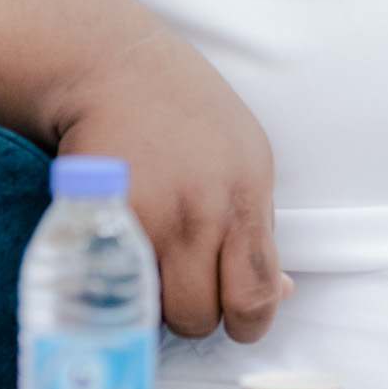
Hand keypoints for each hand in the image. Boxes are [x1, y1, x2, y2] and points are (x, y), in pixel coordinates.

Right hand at [58, 25, 290, 341]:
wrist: (118, 67)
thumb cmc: (188, 111)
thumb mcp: (247, 158)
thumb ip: (259, 227)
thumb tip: (280, 292)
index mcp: (246, 198)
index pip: (258, 293)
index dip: (249, 321)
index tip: (237, 318)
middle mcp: (203, 212)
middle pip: (203, 316)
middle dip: (196, 316)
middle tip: (184, 292)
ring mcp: (153, 217)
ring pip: (156, 309)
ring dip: (154, 306)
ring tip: (150, 274)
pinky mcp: (107, 217)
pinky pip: (116, 284)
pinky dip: (118, 287)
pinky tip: (122, 264)